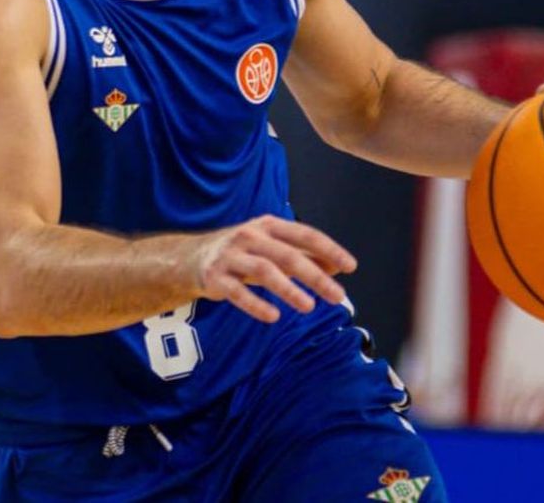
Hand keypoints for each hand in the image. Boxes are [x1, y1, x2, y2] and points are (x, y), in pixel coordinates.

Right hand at [193, 215, 356, 323]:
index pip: (304, 234)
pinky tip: (274, 317)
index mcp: (268, 226)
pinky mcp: (215, 277)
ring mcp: (231, 256)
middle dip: (315, 276)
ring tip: (309, 307)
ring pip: (264, 271)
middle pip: (288, 255)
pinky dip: (256, 304)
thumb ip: (304, 256)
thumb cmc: (244, 253)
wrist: (193, 258)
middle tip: (338, 296)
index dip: (329, 249)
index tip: (350, 266)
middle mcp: (250, 236)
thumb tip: (339, 267)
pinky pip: (237, 292)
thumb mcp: (274, 249)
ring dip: (289, 289)